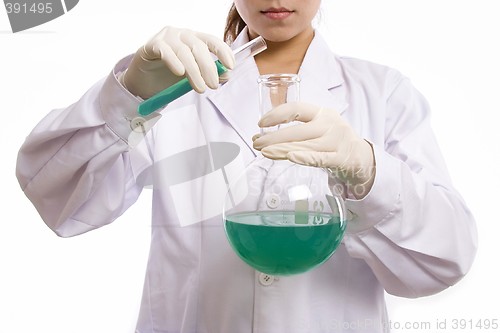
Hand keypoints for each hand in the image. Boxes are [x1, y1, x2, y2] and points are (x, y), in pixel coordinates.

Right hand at [121, 26, 234, 98]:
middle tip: (213, 85)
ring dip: (194, 71)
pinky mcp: (151, 45)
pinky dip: (173, 61)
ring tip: (200, 88)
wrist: (144, 82)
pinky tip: (179, 72)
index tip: (230, 66)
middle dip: (209, 67)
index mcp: (194, 39)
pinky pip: (164, 51)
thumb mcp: (193, 77)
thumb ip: (209, 75)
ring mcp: (166, 38)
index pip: (212, 41)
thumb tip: (227, 75)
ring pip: (184, 51)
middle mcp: (181, 35)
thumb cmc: (170, 76)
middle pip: (199, 47)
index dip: (223, 51)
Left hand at [252, 102, 374, 198]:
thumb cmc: (334, 142)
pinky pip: (319, 158)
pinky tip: (290, 157)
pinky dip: (304, 157)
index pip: (297, 108)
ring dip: (281, 149)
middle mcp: (330, 124)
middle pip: (297, 130)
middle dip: (273, 136)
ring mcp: (337, 141)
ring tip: (264, 152)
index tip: (261, 122)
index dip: (277, 114)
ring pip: (305, 145)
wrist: (363, 158)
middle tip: (256, 143)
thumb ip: (297, 131)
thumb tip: (263, 137)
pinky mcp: (341, 158)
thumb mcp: (320, 129)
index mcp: (323, 113)